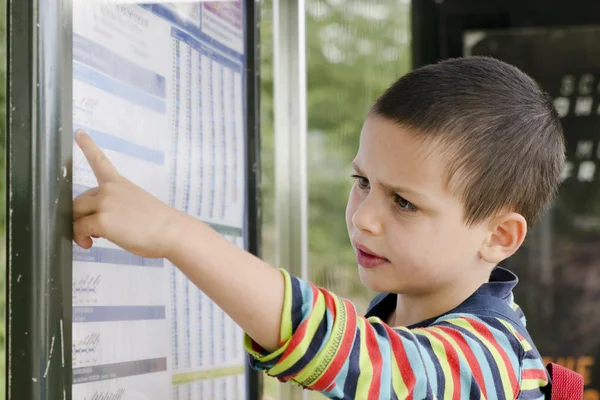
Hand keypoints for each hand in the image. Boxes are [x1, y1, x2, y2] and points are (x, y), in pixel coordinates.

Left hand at [73, 130, 184, 258]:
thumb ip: (116, 207)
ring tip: (92, 238)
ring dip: (79, 227)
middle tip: (94, 231)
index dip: (87, 146)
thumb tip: (96, 225)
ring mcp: (105, 203)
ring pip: (75, 214)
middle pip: (79, 200)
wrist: (171, 231)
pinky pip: (78, 228)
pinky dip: (80, 238)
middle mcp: (109, 189)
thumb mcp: (137, 205)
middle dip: (82, 216)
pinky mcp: (101, 220)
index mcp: (119, 184)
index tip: (78, 132)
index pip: (100, 161)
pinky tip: (91, 243)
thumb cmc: (160, 223)